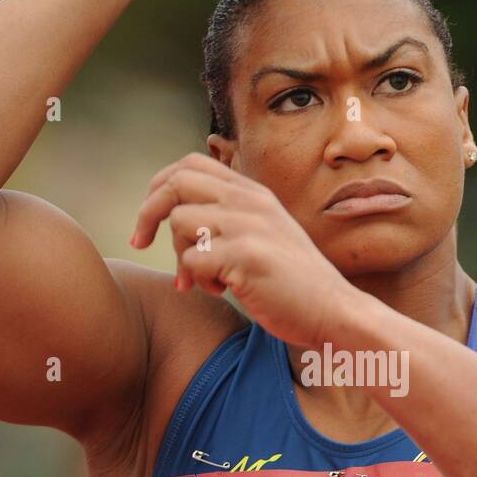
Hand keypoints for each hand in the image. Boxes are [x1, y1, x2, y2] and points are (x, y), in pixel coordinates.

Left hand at [130, 153, 357, 349]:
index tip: (150, 219)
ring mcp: (249, 227)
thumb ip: (231, 219)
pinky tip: (223, 291)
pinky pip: (192, 260)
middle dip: (148, 213)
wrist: (334, 311)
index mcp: (254, 193)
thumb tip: (177, 216)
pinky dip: (198, 281)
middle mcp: (250, 202)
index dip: (159, 187)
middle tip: (142, 242)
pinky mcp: (246, 257)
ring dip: (181, 257)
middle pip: (175, 183)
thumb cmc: (295, 282)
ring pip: (180, 223)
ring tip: (208, 280)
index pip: (190, 165)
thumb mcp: (266, 235)